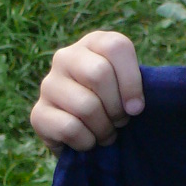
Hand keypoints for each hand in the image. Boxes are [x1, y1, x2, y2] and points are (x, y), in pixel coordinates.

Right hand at [30, 32, 144, 153]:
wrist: (90, 137)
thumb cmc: (118, 107)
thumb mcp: (134, 88)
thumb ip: (147, 84)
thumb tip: (140, 103)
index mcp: (93, 43)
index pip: (115, 46)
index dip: (132, 81)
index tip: (137, 107)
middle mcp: (66, 57)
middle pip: (99, 74)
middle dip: (117, 107)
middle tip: (120, 122)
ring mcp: (48, 84)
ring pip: (85, 105)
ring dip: (104, 129)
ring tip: (106, 133)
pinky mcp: (38, 114)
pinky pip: (69, 128)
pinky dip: (87, 142)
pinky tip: (88, 141)